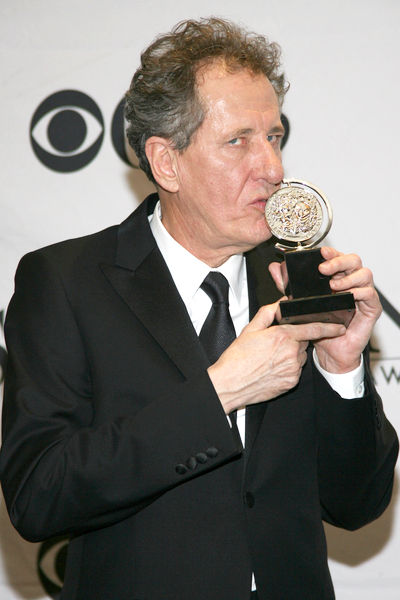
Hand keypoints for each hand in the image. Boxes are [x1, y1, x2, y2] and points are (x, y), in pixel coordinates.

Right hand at [208, 298, 345, 413]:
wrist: (230, 384)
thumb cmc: (237, 358)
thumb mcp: (250, 329)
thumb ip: (269, 312)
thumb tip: (281, 302)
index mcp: (282, 336)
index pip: (313, 328)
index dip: (329, 327)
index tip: (339, 327)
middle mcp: (291, 353)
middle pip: (303, 341)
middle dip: (294, 340)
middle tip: (275, 343)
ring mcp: (293, 369)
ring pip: (300, 356)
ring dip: (291, 354)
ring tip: (270, 357)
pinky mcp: (291, 382)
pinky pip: (296, 370)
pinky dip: (288, 367)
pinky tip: (272, 368)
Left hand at [269, 247, 381, 373]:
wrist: (330, 351)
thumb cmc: (320, 326)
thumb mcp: (299, 302)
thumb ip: (287, 285)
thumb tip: (275, 268)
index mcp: (337, 276)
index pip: (337, 256)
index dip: (330, 252)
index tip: (320, 252)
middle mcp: (351, 282)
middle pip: (352, 260)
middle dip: (338, 261)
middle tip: (323, 269)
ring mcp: (363, 294)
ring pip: (364, 274)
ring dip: (348, 277)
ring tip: (333, 285)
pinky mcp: (371, 308)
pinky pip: (370, 295)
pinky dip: (360, 292)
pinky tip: (349, 296)